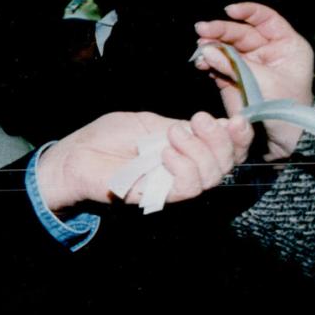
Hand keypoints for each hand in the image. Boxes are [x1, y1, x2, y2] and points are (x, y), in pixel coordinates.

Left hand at [36, 110, 252, 211]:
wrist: (75, 156)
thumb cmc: (106, 137)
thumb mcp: (149, 122)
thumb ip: (182, 126)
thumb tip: (218, 124)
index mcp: (187, 147)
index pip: (228, 147)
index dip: (239, 135)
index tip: (236, 118)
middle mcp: (185, 167)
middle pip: (227, 162)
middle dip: (221, 139)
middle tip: (198, 120)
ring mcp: (172, 183)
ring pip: (212, 176)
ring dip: (200, 150)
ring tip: (174, 134)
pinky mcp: (158, 196)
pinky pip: (187, 188)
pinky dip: (184, 168)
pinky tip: (166, 153)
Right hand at [194, 2, 314, 158]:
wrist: (282, 137)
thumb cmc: (285, 108)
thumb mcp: (264, 82)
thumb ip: (235, 65)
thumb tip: (207, 50)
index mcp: (286, 45)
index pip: (266, 19)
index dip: (248, 12)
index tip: (229, 11)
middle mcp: (268, 50)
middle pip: (241, 32)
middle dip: (221, 31)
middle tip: (201, 30)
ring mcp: (250, 64)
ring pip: (227, 47)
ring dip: (211, 47)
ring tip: (199, 50)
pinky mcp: (235, 77)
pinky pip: (219, 64)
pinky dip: (208, 63)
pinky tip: (201, 64)